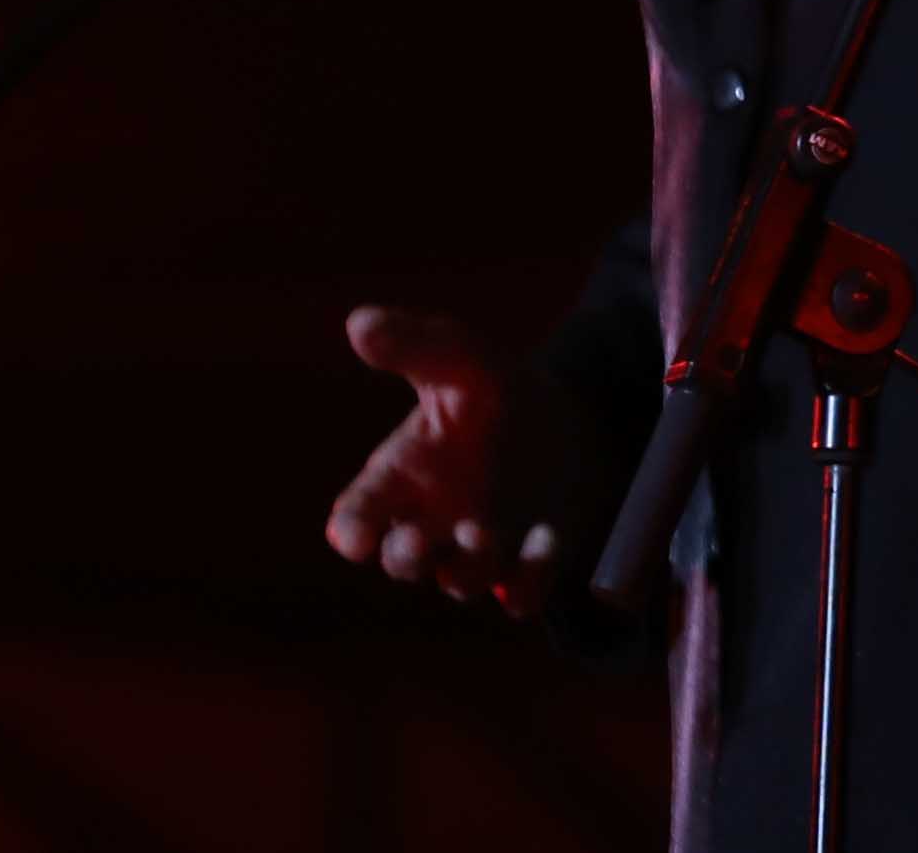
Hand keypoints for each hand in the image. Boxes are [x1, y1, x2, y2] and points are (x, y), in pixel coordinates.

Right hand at [323, 306, 565, 615]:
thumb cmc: (491, 388)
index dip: (351, 531)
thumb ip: (413, 342)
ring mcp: (478, 550)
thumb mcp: (459, 357)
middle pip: (401, 561)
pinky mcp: (527, 564)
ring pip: (460, 581)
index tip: (356, 535)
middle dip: (405, 557)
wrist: (566, 413)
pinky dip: (531, 579)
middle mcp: (430, 522)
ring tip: (485, 535)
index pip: (356, 518)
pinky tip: (546, 539)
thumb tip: (360, 323)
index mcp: (399, 478)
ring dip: (468, 567)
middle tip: (418, 541)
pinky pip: (523, 594)